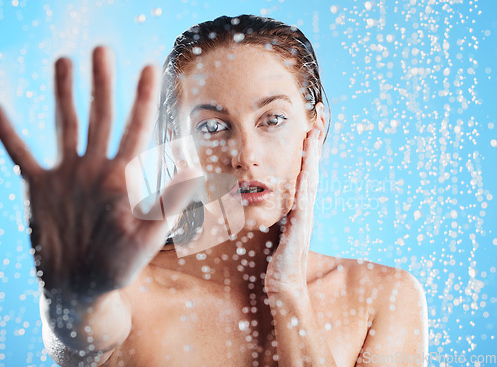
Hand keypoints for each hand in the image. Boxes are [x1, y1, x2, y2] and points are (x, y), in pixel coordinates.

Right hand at [0, 47, 199, 302]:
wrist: (79, 287)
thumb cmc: (119, 265)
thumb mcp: (149, 234)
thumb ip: (170, 201)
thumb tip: (194, 167)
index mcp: (122, 177)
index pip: (137, 129)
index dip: (144, 98)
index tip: (151, 67)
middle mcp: (95, 168)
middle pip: (101, 117)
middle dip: (103, 84)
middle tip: (102, 50)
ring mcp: (67, 174)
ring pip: (65, 124)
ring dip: (64, 93)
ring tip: (64, 60)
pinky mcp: (39, 186)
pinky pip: (19, 151)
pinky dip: (7, 130)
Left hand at [264, 128, 322, 294]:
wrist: (285, 284)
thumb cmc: (278, 258)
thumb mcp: (277, 228)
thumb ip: (277, 212)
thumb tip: (267, 198)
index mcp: (300, 206)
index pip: (305, 172)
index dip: (309, 150)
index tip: (310, 126)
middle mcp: (306, 208)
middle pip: (312, 170)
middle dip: (315, 144)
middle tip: (319, 118)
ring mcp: (305, 218)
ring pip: (310, 181)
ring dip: (312, 158)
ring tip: (314, 134)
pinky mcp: (299, 230)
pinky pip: (303, 203)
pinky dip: (305, 186)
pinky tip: (305, 172)